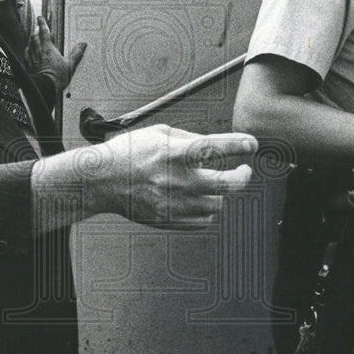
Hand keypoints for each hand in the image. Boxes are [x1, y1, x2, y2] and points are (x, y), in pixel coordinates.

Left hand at [26, 16, 86, 91]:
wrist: (44, 88)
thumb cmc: (56, 77)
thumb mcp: (70, 65)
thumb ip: (76, 54)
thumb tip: (82, 45)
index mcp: (48, 49)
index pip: (44, 32)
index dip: (42, 24)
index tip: (40, 18)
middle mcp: (38, 51)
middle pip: (34, 37)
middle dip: (36, 30)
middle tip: (37, 27)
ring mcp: (32, 58)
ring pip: (29, 44)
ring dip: (31, 39)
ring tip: (33, 37)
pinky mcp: (29, 66)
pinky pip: (26, 54)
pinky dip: (27, 50)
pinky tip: (28, 51)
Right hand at [94, 124, 257, 228]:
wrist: (101, 181)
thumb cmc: (128, 153)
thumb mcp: (158, 133)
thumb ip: (190, 138)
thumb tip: (214, 146)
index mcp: (174, 153)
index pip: (215, 148)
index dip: (238, 145)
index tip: (252, 144)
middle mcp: (177, 180)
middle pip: (227, 184)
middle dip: (243, 176)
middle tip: (244, 171)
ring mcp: (174, 203)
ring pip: (217, 204)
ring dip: (218, 193)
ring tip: (206, 184)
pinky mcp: (169, 220)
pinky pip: (203, 220)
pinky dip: (205, 210)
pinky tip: (196, 199)